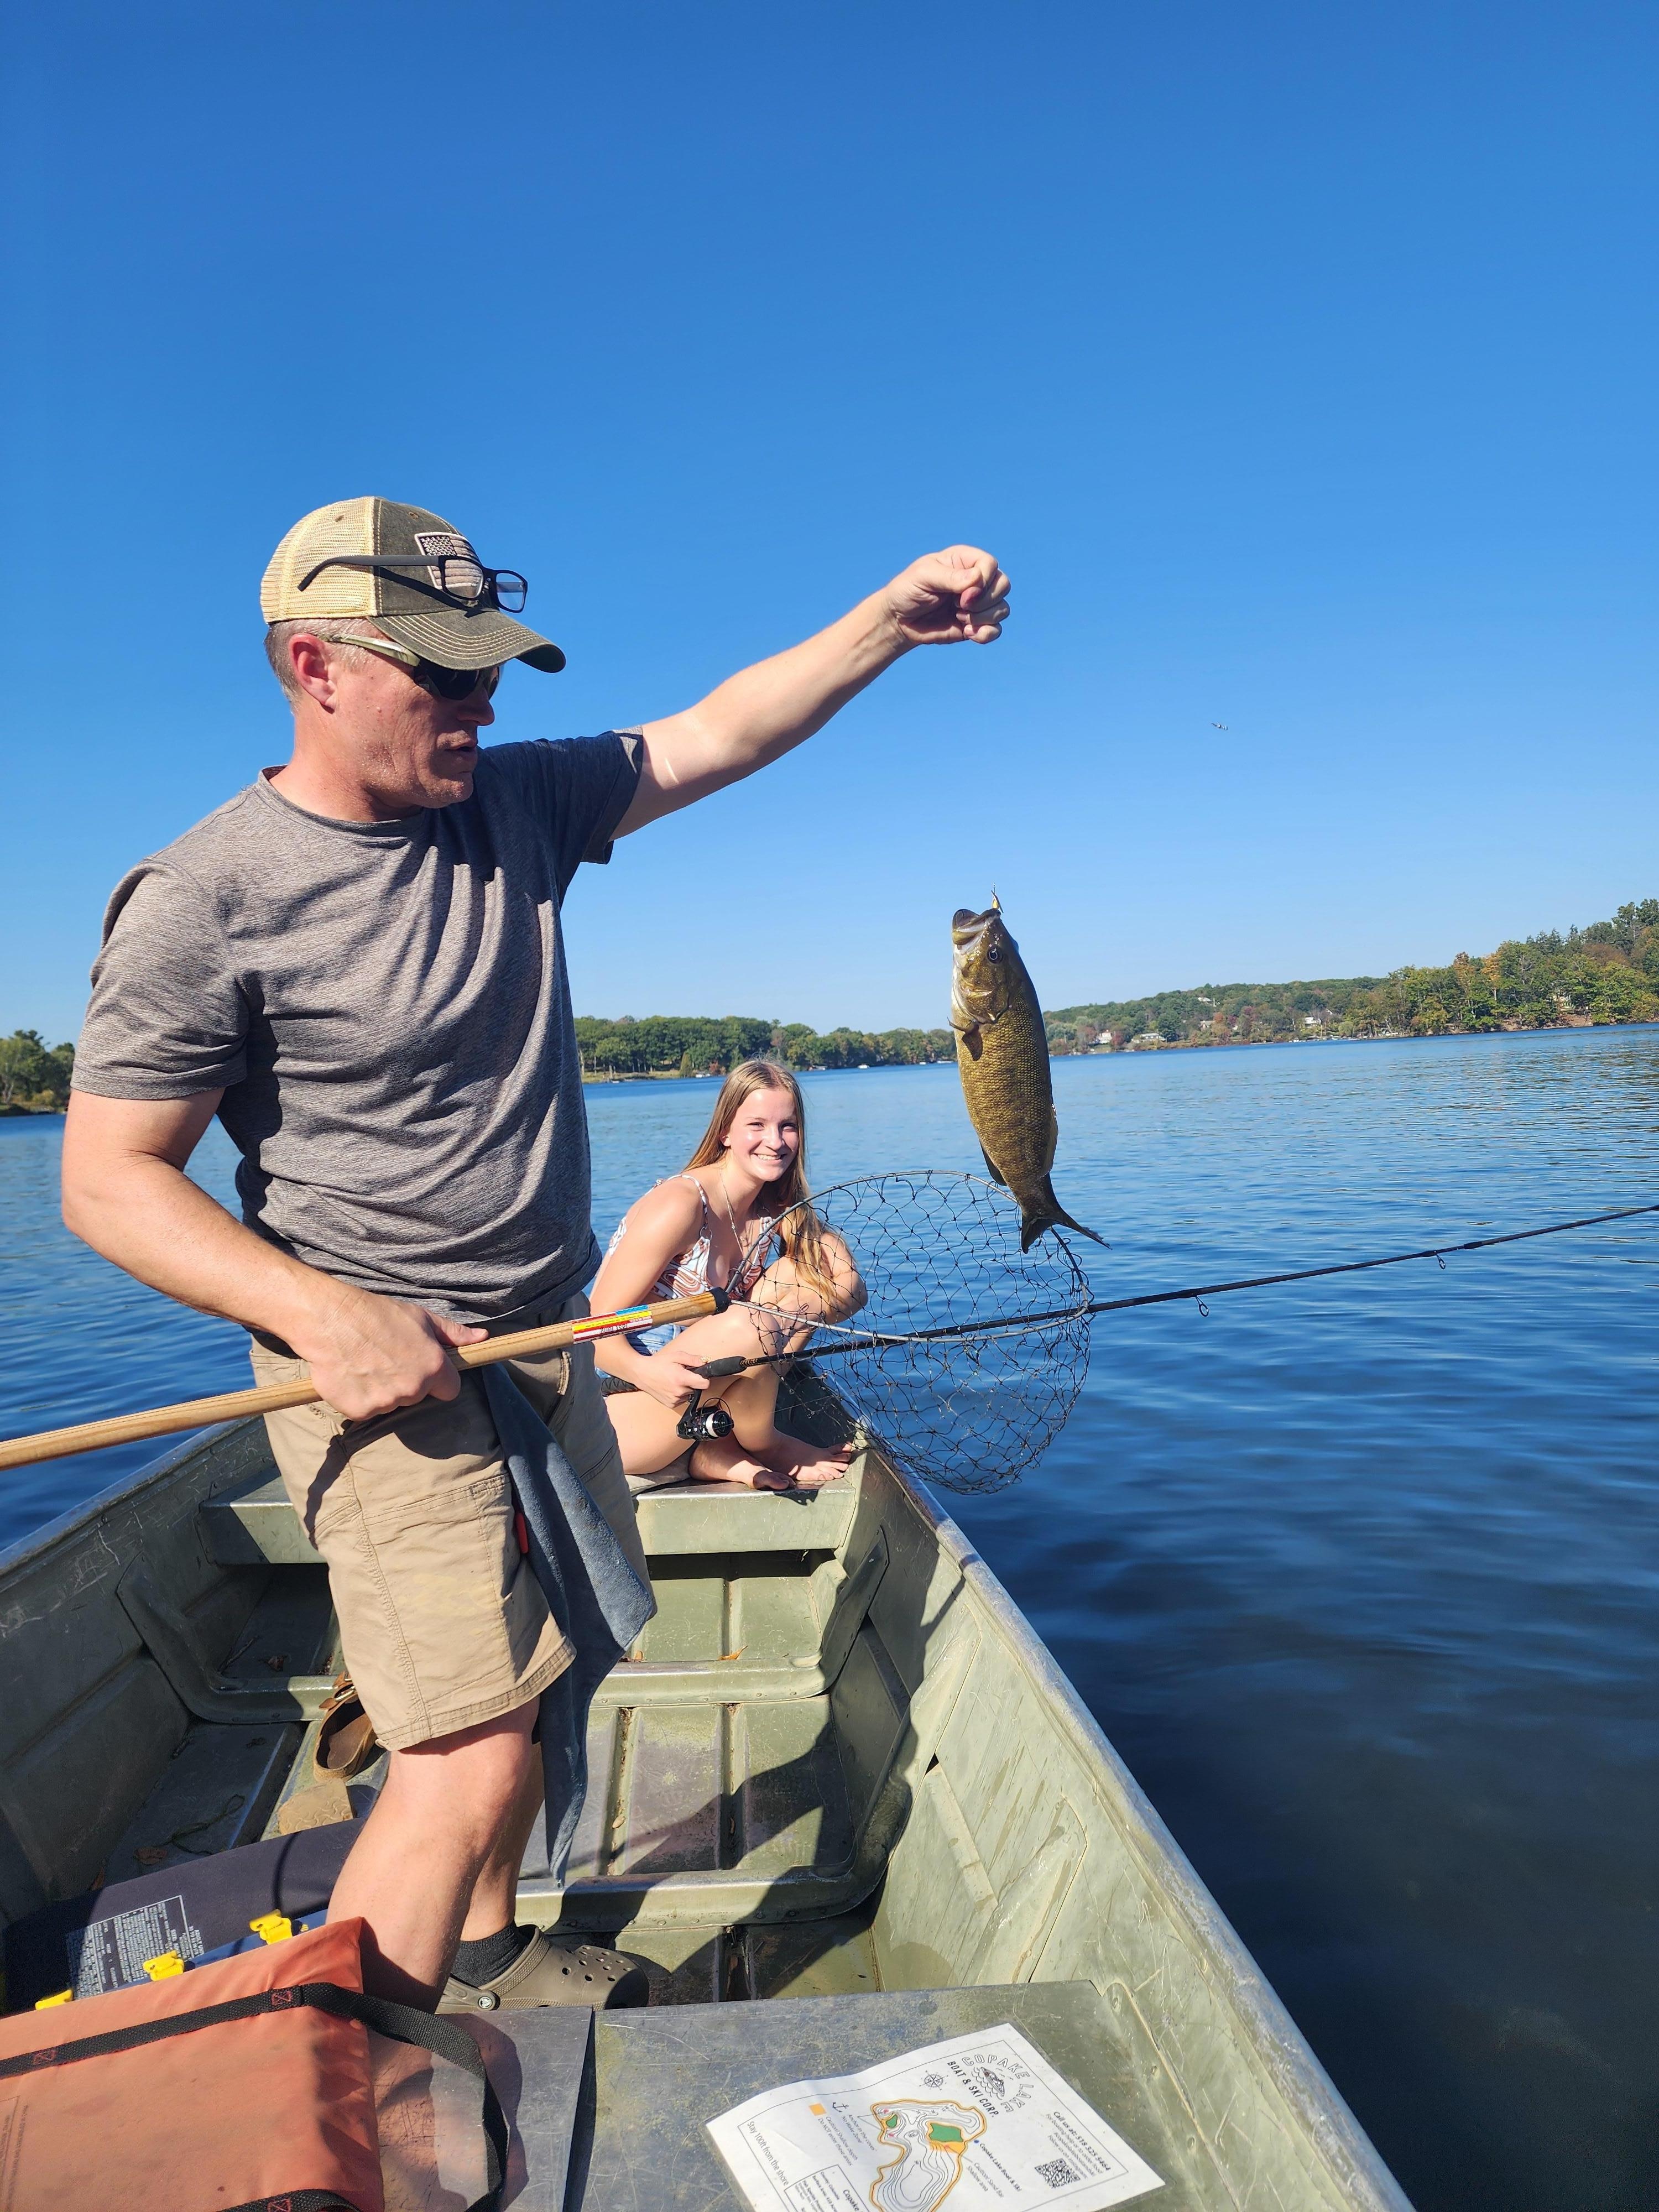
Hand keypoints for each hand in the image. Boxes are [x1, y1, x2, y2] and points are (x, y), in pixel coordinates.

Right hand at [295, 1289, 486, 1419]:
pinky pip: (366, 1410)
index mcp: (434, 1368)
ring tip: (366, 1363)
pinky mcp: (360, 1411)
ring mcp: (386, 1402)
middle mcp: (413, 1388)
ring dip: (382, 1390)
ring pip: (391, 1403)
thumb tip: (482, 1338)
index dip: (438, 1379)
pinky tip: (352, 1374)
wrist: (330, 1319)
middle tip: (387, 1358)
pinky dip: (359, 1398)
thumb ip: (454, 1334)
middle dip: (407, 1382)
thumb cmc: (377, 1314)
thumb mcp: (421, 1318)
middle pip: (417, 1396)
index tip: (422, 1367)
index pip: (450, 1390)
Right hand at [632, 1353, 714, 1411]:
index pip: (705, 1384)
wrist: (641, 1373)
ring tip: (674, 1380)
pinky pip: (682, 1399)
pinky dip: (679, 1394)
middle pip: (697, 1389)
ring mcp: (675, 1400)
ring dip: (686, 1388)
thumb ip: (693, 1359)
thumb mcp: (676, 1356)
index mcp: (681, 1379)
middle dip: (692, 1382)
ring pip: (690, 1394)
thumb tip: (706, 1362)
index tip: (700, 1375)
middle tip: (681, 1374)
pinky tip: (671, 1386)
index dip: (704, 1379)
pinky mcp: (671, 1404)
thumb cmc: (658, 1363)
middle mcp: (679, 1392)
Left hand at [883, 546, 1009, 647]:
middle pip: (1003, 585)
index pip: (990, 564)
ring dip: (982, 618)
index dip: (982, 581)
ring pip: (1002, 609)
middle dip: (984, 600)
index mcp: (964, 561)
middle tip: (958, 606)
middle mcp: (976, 580)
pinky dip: (985, 634)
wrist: (898, 620)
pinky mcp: (976, 624)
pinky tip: (966, 633)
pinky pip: (996, 630)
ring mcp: (978, 603)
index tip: (960, 595)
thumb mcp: (923, 577)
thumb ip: (950, 577)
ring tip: (958, 618)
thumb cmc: (907, 591)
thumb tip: (977, 579)